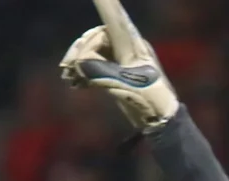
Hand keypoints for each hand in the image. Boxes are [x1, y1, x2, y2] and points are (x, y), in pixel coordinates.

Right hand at [59, 0, 179, 131]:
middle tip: (66, 67)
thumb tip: (79, 64)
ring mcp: (122, 61)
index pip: (114, 19)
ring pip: (94, 52)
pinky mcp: (118, 74)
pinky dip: (84, 73)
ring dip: (79, 63)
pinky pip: (96, 66)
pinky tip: (75, 84)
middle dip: (80, 50)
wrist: (161, 121)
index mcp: (133, 45)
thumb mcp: (125, 86)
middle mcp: (127, 49)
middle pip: (96, 38)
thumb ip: (102, 72)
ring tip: (68, 78)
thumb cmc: (150, 101)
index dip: (105, 4)